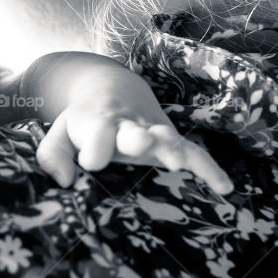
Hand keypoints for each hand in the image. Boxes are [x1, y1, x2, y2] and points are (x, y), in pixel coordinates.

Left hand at [36, 91, 233, 194]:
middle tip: (140, 144)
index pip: (96, 133)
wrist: (112, 90)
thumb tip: (63, 181)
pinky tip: (224, 187)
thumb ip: (52, 155)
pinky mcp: (171, 140)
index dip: (94, 147)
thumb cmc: (84, 121)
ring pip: (164, 137)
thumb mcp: (60, 133)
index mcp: (97, 123)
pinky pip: (194, 153)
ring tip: (177, 162)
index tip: (91, 162)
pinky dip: (209, 168)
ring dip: (171, 147)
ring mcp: (152, 132)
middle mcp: (127, 125)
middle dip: (136, 138)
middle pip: (132, 130)